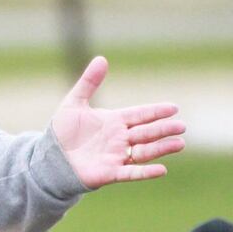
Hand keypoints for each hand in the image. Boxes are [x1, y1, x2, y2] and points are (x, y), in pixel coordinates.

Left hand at [52, 56, 183, 188]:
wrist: (50, 157)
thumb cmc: (62, 131)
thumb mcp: (74, 103)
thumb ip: (89, 82)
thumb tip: (102, 58)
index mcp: (114, 121)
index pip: (140, 115)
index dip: (155, 112)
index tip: (173, 108)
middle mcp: (119, 138)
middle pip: (146, 133)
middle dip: (163, 129)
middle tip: (182, 126)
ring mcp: (117, 156)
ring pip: (145, 152)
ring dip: (161, 148)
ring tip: (179, 143)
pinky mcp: (110, 173)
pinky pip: (131, 172)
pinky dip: (145, 172)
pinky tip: (162, 169)